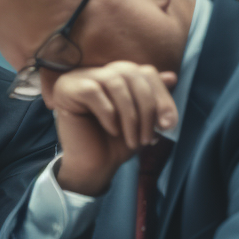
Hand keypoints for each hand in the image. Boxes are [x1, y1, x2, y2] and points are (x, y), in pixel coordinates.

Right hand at [50, 61, 177, 195]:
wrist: (93, 167)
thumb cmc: (116, 144)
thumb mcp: (143, 120)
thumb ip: (154, 98)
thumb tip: (172, 76)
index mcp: (115, 75)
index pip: (144, 71)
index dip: (161, 95)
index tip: (168, 125)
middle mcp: (97, 72)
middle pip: (132, 73)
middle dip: (148, 107)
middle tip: (150, 137)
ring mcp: (79, 78)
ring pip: (115, 82)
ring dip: (131, 116)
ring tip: (133, 140)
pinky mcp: (66, 88)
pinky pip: (93, 92)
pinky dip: (108, 113)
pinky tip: (112, 131)